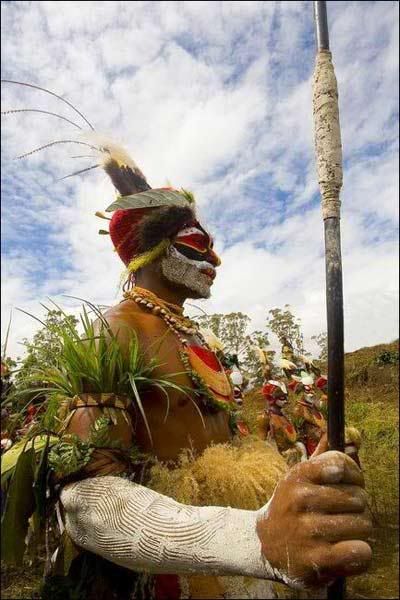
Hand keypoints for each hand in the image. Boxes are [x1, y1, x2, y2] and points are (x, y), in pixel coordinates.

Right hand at [256, 450, 371, 587]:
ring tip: (345, 530)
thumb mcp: (300, 478)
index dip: (354, 474)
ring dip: (360, 529)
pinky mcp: (318, 559)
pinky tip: (348, 549)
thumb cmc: (291, 506)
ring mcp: (309, 530)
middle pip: (358, 497)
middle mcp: (302, 500)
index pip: (341, 463)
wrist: (264, 544)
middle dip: (358, 506)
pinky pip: (360, 551)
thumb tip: (354, 435)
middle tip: (346, 512)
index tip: (351, 483)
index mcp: (298, 476)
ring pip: (363, 524)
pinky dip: (361, 552)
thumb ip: (326, 457)